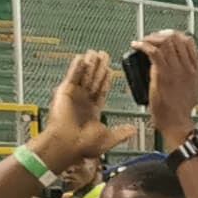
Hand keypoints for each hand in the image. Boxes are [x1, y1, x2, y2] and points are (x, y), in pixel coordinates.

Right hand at [29, 51, 127, 172]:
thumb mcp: (108, 138)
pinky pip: (72, 76)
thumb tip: (133, 130)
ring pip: (84, 75)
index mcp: (92, 110)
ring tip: (95, 52)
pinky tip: (81, 57)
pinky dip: (77, 66)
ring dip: (90, 64)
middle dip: (99, 67)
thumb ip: (121, 132)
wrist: (67, 144)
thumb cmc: (83, 145)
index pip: (101, 90)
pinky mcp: (64, 92)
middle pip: (93, 79)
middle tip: (104, 55)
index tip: (109, 69)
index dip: (105, 79)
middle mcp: (82, 101)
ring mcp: (73, 95)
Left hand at [139, 28, 197, 149]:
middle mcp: (187, 67)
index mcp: (195, 70)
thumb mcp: (192, 90)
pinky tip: (136, 46)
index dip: (173, 35)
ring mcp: (176, 71)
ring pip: (165, 42)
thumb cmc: (181, 112)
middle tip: (149, 39)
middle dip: (159, 34)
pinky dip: (143, 45)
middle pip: (175, 38)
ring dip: (150, 38)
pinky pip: (153, 52)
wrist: (177, 123)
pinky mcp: (163, 75)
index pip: (188, 41)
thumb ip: (188, 77)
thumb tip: (181, 70)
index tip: (163, 37)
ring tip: (142, 42)